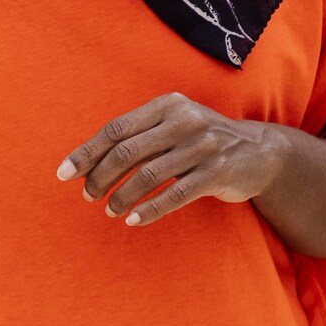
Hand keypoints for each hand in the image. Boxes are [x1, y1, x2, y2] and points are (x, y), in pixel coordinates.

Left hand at [57, 93, 295, 226]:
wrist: (260, 152)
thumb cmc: (201, 141)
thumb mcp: (172, 126)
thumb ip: (137, 137)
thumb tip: (86, 162)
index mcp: (167, 105)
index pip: (115, 129)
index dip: (87, 152)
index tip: (64, 174)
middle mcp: (184, 121)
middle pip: (127, 152)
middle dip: (100, 177)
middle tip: (88, 196)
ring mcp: (203, 146)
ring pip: (148, 175)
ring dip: (122, 197)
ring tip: (109, 210)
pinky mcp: (218, 172)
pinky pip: (175, 195)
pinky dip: (149, 210)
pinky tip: (133, 220)